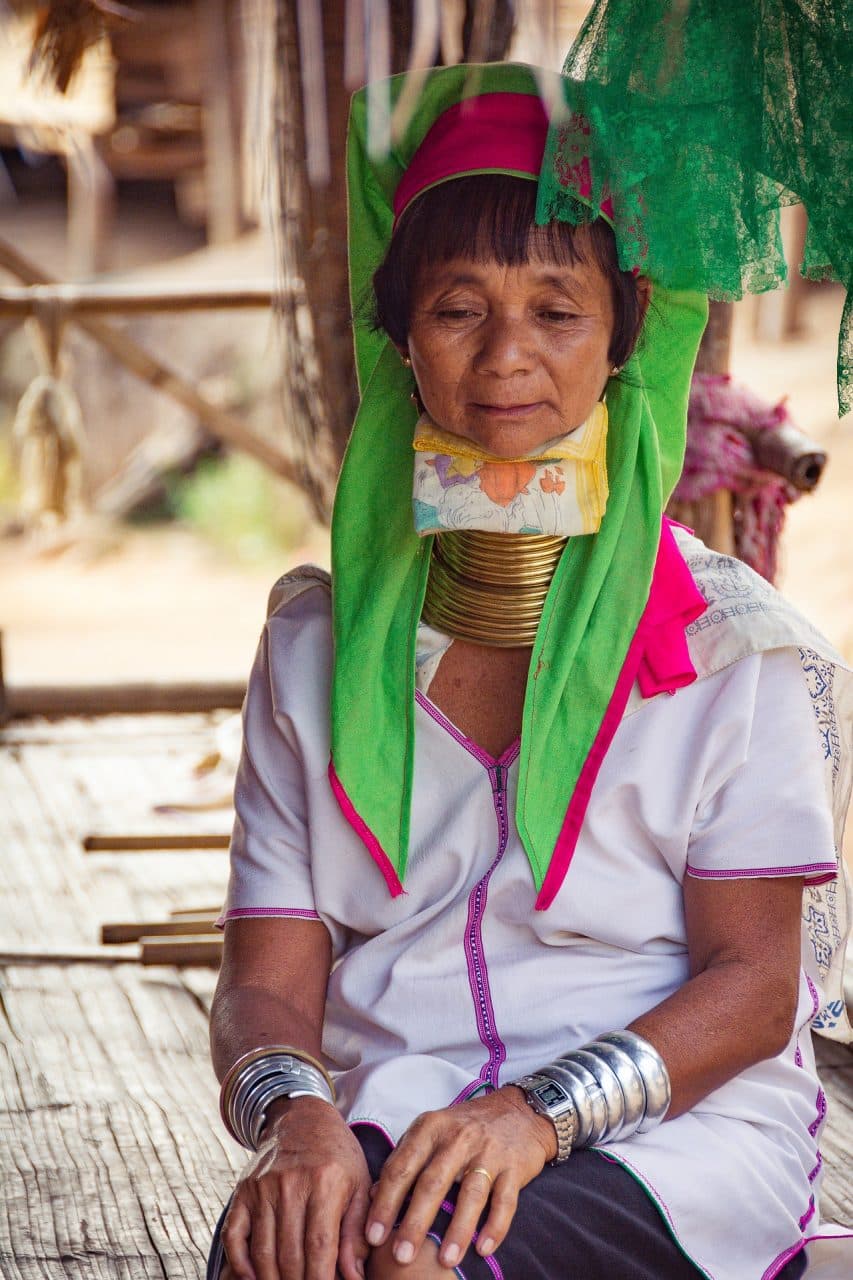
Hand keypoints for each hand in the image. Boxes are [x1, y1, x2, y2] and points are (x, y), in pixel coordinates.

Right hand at [221, 1096, 371, 1279]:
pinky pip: (235, 1235)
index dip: (321, 1279)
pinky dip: (240, 1264)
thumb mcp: (359, 1184)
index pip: (320, 1245)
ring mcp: (263, 1186)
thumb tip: (355, 1277)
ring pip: (263, 1250)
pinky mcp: (243, 1190)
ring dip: (273, 1279)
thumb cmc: (337, 1156)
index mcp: (325, 1181)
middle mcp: (290, 1182)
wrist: (302, 1117)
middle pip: (290, 1254)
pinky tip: (254, 1279)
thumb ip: (357, 1231)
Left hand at [364, 1086, 555, 1268]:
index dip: (385, 1203)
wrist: (519, 1111)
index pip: (401, 1168)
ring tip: (445, 1261)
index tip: (373, 1236)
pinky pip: (505, 1201)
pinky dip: (495, 1226)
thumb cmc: (465, 1126)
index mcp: (430, 1128)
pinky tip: (484, 1249)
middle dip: (414, 1223)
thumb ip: (404, 1158)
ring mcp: (488, 1152)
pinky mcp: (514, 1167)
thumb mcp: (431, 1131)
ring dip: (457, 1230)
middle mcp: (458, 1138)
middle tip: (401, 1256)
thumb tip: (372, 1194)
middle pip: (432, 1183)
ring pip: (470, 1194)